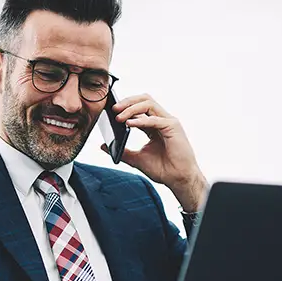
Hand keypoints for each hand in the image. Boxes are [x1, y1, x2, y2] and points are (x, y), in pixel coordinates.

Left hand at [101, 94, 207, 211]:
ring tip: (119, 117)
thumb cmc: (163, 169)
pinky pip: (155, 119)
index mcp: (154, 125)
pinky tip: (129, 124)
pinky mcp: (173, 127)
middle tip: (114, 109)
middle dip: (128, 101)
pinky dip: (141, 120)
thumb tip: (104, 146)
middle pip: (144, 100)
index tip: (111, 111)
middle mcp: (162, 120)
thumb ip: (122, 151)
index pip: (139, 107)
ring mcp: (168, 122)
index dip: (125, 106)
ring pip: (149, 104)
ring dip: (132, 108)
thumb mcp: (137, 159)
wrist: (177, 180)